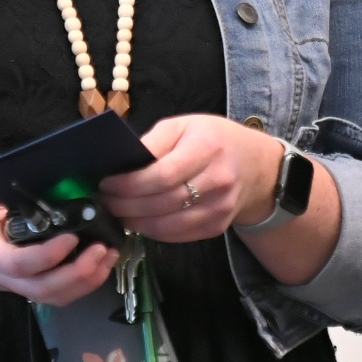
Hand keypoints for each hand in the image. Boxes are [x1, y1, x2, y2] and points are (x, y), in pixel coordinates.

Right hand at [0, 169, 117, 306]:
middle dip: (78, 273)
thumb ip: (17, 190)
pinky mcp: (23, 282)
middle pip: (40, 289)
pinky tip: (99, 263)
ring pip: (51, 297)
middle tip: (102, 248)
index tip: (72, 237)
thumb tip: (61, 182)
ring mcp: (10, 282)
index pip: (16, 264)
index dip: (48, 256)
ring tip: (108, 256)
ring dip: (86, 281)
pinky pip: (54, 292)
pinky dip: (81, 282)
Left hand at [97, 115, 281, 243]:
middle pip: (162, 202)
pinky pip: (179, 236)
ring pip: (168, 226)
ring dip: (136, 223)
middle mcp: (217, 180)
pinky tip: (139, 222)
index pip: (162, 175)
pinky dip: (153, 232)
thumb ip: (153, 143)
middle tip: (106, 201)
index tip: (107, 183)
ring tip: (118, 213)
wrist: (256, 165)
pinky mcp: (217, 227)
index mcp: (206, 148)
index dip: (129, 184)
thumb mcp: (183, 125)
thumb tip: (120, 165)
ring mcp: (220, 208)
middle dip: (127, 205)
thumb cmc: (213, 139)